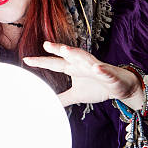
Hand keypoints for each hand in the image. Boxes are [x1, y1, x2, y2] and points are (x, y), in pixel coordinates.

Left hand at [23, 41, 143, 108]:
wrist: (121, 88)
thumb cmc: (98, 87)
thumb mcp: (76, 94)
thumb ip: (62, 97)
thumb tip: (49, 102)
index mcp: (73, 68)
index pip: (54, 63)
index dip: (41, 62)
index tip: (27, 60)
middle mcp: (82, 64)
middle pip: (68, 55)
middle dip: (58, 49)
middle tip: (46, 44)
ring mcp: (96, 68)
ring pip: (85, 59)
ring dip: (76, 54)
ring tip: (66, 50)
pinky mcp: (109, 74)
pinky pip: (104, 71)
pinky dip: (101, 70)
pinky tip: (96, 68)